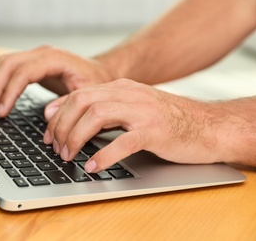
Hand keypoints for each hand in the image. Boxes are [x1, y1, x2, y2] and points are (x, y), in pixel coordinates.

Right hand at [0, 45, 113, 116]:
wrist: (101, 72)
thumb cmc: (96, 82)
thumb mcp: (88, 95)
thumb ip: (69, 103)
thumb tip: (47, 115)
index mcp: (56, 59)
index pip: (24, 71)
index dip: (10, 92)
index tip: (3, 111)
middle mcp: (43, 53)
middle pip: (9, 63)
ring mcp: (37, 56)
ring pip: (5, 63)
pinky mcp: (34, 63)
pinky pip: (10, 68)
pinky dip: (1, 82)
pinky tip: (0, 98)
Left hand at [43, 79, 223, 172]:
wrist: (207, 125)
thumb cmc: (166, 120)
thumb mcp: (131, 108)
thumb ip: (104, 110)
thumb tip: (72, 120)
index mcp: (120, 88)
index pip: (78, 95)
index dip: (57, 115)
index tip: (47, 133)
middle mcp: (129, 94)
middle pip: (82, 101)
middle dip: (62, 125)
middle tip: (55, 147)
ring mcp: (142, 111)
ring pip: (97, 115)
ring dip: (76, 137)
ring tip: (68, 156)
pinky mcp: (155, 131)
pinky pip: (124, 141)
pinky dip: (104, 155)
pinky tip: (93, 166)